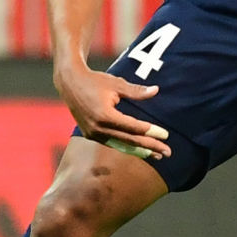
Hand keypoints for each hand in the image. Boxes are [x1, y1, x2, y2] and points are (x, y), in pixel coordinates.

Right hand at [54, 61, 170, 159]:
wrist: (69, 83)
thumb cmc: (94, 81)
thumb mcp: (116, 84)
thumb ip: (136, 91)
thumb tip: (156, 90)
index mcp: (105, 116)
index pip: (133, 128)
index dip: (151, 132)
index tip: (166, 135)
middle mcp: (97, 128)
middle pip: (129, 140)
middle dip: (150, 147)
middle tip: (167, 152)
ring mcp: (92, 133)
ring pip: (120, 145)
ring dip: (139, 150)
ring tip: (156, 155)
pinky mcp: (90, 134)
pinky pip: (111, 143)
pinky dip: (126, 147)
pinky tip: (139, 149)